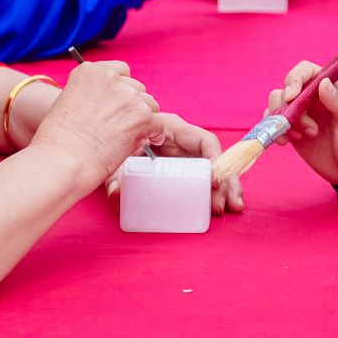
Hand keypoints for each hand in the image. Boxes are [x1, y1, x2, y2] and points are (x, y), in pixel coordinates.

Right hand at [28, 60, 163, 189]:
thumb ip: (93, 97)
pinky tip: (144, 143)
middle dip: (132, 106)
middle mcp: (110, 78)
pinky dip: (154, 134)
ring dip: (142, 120)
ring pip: (149, 105)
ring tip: (128, 137)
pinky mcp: (141, 116)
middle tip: (122, 126)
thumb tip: (115, 107)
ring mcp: (128, 96)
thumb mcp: (69, 104)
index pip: (120, 71)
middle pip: (136, 88)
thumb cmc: (58, 143)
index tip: (118, 104)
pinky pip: (158, 124)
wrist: (62, 162)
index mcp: (89, 71)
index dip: (121, 90)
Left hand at [102, 112, 245, 214]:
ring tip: (233, 208)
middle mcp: (183, 142)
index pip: (204, 141)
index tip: (214, 182)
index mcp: (172, 130)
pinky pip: (204, 178)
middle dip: (227, 180)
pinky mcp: (182, 169)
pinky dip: (216, 191)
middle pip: (215, 159)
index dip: (215, 160)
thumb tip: (116, 191)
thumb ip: (115, 173)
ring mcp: (185, 156)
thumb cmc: (114, 145)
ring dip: (227, 187)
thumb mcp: (115, 157)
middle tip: (224, 205)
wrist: (104, 144)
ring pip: (214, 169)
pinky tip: (219, 207)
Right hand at [267, 61, 337, 188]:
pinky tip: (285, 142)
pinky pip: (273, 122)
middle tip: (309, 129)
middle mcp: (312, 99)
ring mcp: (301, 115)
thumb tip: (324, 81)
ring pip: (276, 104)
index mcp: (329, 90)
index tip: (292, 96)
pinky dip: (273, 130)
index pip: (306, 71)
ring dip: (282, 120)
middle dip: (289, 107)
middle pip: (286, 89)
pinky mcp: (292, 130)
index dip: (295, 79)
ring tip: (299, 137)